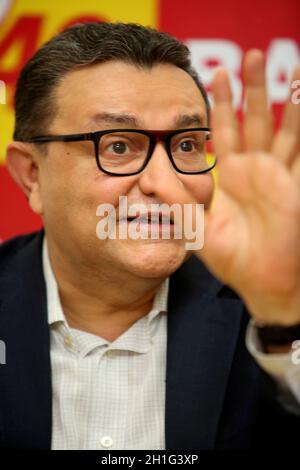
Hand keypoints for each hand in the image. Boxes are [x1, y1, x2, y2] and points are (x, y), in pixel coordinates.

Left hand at [157, 50, 299, 325]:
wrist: (259, 280)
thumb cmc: (229, 256)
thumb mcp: (196, 226)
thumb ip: (177, 201)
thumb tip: (150, 176)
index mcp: (227, 175)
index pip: (223, 130)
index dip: (220, 104)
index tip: (215, 74)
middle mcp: (252, 169)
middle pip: (253, 119)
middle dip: (252, 89)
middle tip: (251, 56)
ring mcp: (275, 174)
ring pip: (281, 128)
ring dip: (286, 100)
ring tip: (293, 70)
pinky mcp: (292, 184)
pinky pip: (299, 149)